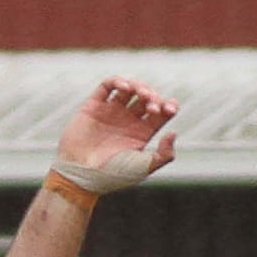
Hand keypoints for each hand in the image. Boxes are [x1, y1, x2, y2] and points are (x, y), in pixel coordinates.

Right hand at [52, 76, 178, 190]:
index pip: (160, 113)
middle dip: (154, 97)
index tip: (171, 109)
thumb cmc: (114, 174)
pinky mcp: (94, 106)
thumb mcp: (145, 168)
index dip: (169, 106)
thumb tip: (173, 132)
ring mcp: (111, 112)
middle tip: (154, 107)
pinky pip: (107, 86)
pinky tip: (125, 87)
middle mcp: (128, 120)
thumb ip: (164, 154)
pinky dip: (117, 81)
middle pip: (147, 99)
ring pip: (129, 89)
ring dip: (139, 86)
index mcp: (142, 133)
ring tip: (142, 94)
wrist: (83, 174)